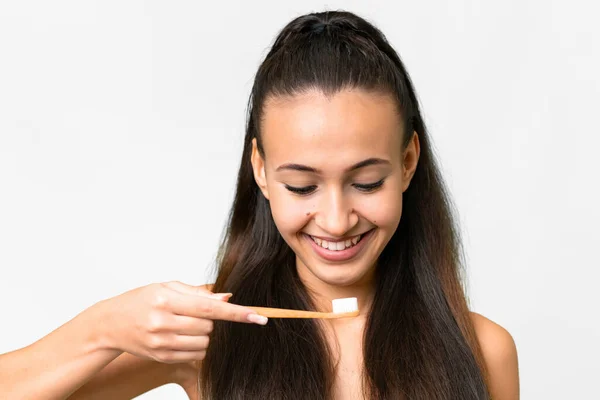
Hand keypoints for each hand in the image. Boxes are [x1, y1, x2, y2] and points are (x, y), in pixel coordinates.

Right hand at [96, 281, 265, 363]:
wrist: (110, 324)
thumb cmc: (141, 300)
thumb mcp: (166, 287)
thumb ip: (198, 293)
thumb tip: (227, 298)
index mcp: (165, 301)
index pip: (209, 309)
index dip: (237, 313)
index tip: (259, 316)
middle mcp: (163, 323)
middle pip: (209, 327)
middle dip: (214, 320)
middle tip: (199, 312)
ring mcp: (162, 343)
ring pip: (205, 343)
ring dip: (206, 334)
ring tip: (189, 323)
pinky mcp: (162, 357)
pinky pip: (195, 354)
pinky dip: (197, 345)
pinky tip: (184, 335)